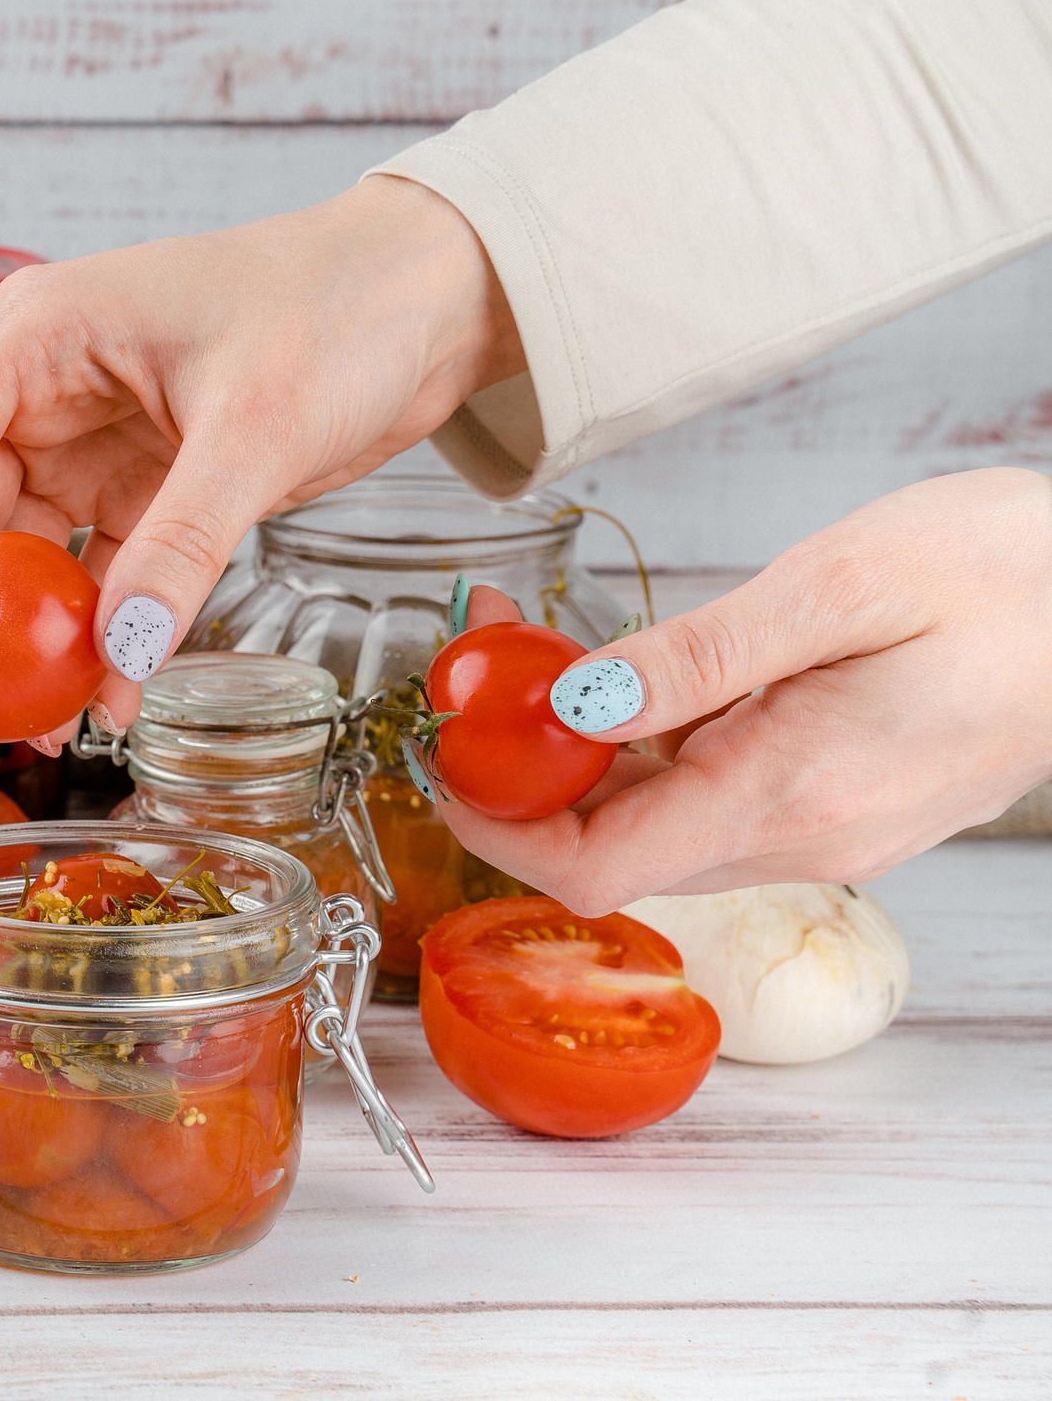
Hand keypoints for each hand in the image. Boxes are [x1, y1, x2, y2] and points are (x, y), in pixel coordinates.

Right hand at [0, 173, 522, 770]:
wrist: (435, 292)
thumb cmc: (341, 307)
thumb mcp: (256, 429)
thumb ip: (181, 545)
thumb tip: (115, 654)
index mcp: (37, 339)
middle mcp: (43, 385)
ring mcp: (88, 434)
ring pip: (20, 554)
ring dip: (22, 643)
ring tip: (23, 733)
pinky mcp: (141, 478)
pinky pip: (97, 570)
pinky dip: (100, 631)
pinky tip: (108, 694)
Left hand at [437, 468, 1051, 913]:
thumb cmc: (1011, 575)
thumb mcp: (838, 586)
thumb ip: (697, 655)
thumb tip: (574, 702)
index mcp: (794, 791)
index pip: (596, 869)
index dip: (497, 825)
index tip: (449, 750)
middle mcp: (808, 835)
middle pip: (612, 850)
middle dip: (522, 772)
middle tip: (483, 659)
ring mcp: (831, 828)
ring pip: (657, 822)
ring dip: (578, 755)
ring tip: (537, 644)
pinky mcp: (843, 802)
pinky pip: (712, 796)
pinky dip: (646, 746)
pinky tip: (628, 671)